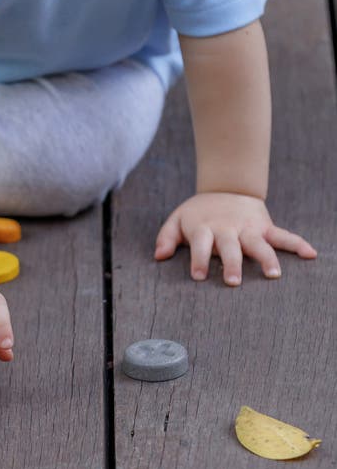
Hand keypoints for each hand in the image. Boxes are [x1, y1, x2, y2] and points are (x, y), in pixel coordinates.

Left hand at [155, 192, 315, 285]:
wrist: (226, 186)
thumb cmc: (200, 212)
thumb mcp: (178, 219)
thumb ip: (167, 237)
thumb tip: (159, 256)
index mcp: (205, 228)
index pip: (200, 245)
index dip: (198, 260)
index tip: (198, 276)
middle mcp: (227, 229)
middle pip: (230, 248)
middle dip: (231, 264)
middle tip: (233, 281)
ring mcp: (248, 228)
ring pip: (259, 244)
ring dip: (266, 258)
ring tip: (274, 274)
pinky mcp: (265, 226)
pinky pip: (283, 235)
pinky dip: (297, 244)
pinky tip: (310, 254)